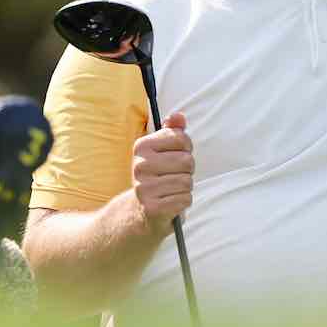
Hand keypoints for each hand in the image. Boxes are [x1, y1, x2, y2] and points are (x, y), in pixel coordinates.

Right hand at [131, 112, 193, 236]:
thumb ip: (172, 131)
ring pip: (187, 181)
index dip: (186, 148)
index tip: (176, 156)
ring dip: (185, 187)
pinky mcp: (152, 207)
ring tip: (172, 189)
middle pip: (187, 161)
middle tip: (174, 176)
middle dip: (187, 170)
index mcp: (142, 146)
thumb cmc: (158, 175)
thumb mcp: (162, 150)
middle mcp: (140, 165)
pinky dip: (183, 201)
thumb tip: (178, 116)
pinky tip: (171, 202)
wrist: (140, 210)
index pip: (182, 138)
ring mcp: (144, 187)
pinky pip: (185, 199)